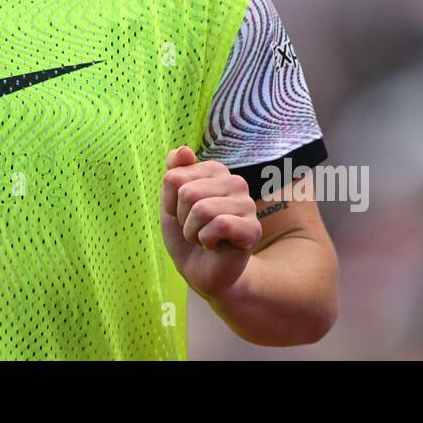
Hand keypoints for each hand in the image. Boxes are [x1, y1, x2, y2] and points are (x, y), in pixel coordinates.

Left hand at [159, 146, 260, 300]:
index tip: (183, 214)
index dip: (170, 203)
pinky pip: (219, 225)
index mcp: (215, 170)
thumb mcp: (170, 203)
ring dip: (193, 231)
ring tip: (203, 237)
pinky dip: (206, 240)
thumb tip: (183, 150)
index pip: (174, 177)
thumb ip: (173, 173)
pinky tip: (213, 245)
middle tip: (194, 229)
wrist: (201, 273)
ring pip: (202, 209)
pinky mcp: (253, 228)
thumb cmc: (186, 235)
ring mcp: (247, 204)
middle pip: (187, 192)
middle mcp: (235, 182)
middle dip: (182, 218)